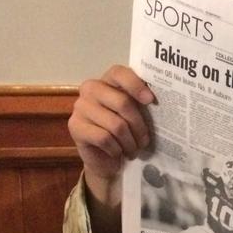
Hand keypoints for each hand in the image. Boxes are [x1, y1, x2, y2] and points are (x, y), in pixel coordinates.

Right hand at [69, 65, 153, 187]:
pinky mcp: (75, 126)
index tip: (151, 100)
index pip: (119, 73)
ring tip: (134, 150)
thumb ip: (141, 103)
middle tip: (144, 141)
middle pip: (122, 102)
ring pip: (116, 124)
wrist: (104, 159)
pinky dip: (116, 149)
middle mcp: (90, 89)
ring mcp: (80, 107)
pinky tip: (118, 153)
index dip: (136, 85)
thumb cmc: (124, 133)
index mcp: (107, 81)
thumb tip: (157, 99)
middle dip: (139, 126)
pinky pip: (104, 138)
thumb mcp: (134, 115)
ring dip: (130, 142)